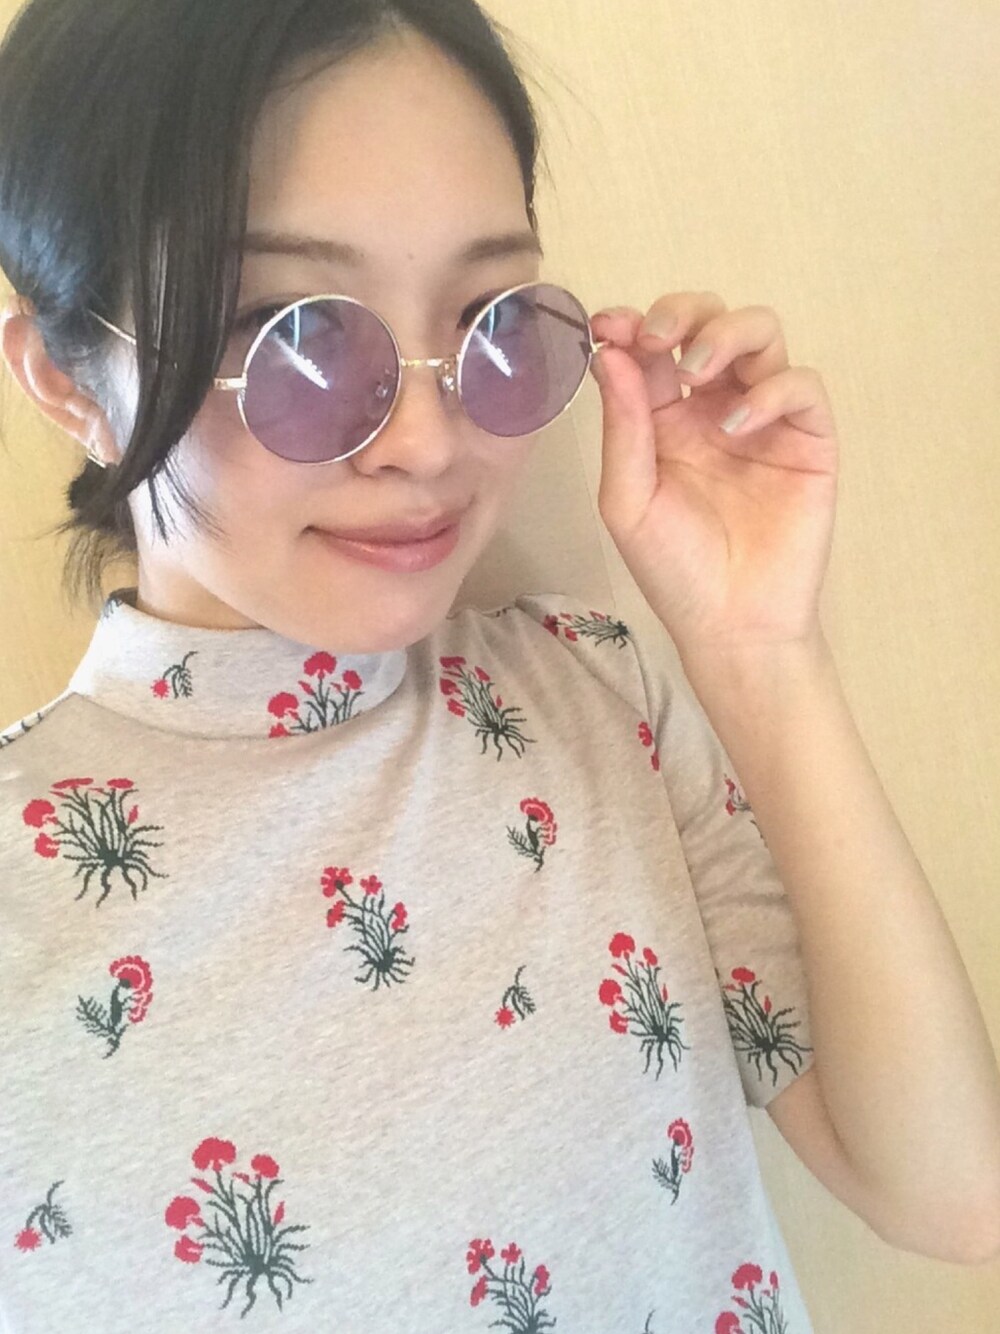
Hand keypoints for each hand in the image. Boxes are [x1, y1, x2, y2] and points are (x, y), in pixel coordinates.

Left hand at [588, 292, 839, 663]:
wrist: (732, 625)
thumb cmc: (675, 570)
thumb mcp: (629, 499)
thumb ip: (624, 426)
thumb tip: (609, 353)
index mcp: (665, 420)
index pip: (654, 350)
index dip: (632, 325)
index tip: (608, 324)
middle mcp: (714, 409)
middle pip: (709, 322)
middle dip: (681, 312)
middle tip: (657, 337)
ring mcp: (764, 420)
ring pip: (761, 334)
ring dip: (725, 334)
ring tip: (698, 373)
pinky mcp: (809, 439)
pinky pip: (801, 385)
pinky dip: (770, 390)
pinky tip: (737, 424)